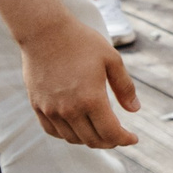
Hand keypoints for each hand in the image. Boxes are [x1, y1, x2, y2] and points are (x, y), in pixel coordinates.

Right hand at [20, 11, 139, 148]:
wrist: (44, 31)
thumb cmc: (81, 41)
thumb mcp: (111, 59)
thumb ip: (125, 87)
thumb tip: (135, 109)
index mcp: (91, 99)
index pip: (110, 133)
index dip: (125, 139)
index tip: (133, 138)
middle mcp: (69, 109)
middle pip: (93, 140)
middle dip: (110, 142)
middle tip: (119, 136)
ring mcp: (51, 110)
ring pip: (73, 139)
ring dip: (90, 139)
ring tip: (100, 131)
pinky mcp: (37, 106)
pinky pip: (53, 131)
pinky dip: (68, 135)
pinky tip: (77, 127)